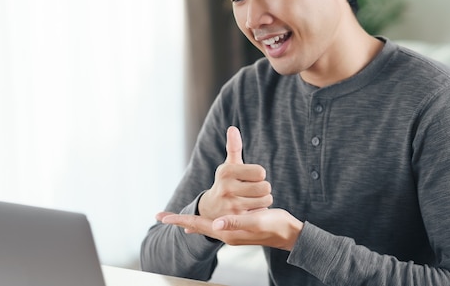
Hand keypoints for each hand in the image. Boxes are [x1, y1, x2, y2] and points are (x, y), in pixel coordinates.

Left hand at [157, 208, 303, 250]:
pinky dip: (204, 224)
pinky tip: (203, 224)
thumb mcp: (256, 221)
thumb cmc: (274, 226)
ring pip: (205, 227)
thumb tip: (215, 224)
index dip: (180, 219)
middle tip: (161, 215)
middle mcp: (226, 234)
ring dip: (191, 222)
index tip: (162, 216)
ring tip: (177, 220)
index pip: (198, 225)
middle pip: (197, 226)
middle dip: (180, 220)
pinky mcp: (237, 228)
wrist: (289, 234)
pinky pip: (214, 226)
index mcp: (227, 232)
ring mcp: (231, 232)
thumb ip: (236, 223)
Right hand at [197, 126, 272, 219]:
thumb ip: (234, 147)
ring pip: (266, 200)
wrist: (210, 210)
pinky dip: (260, 211)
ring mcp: (231, 205)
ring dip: (264, 200)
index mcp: (226, 171)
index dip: (259, 174)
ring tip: (253, 200)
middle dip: (264, 188)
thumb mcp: (229, 166)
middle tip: (255, 190)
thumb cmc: (225, 183)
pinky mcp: (237, 220)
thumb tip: (233, 128)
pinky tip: (251, 210)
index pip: (260, 172)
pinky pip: (261, 212)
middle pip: (265, 186)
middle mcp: (226, 188)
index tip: (251, 177)